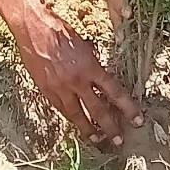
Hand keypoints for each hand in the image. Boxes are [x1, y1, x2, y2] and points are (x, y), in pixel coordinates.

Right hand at [7, 3, 140, 144]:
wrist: (33, 28)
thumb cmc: (58, 30)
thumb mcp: (83, 44)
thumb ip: (91, 62)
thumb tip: (97, 73)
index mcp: (90, 67)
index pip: (115, 93)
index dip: (128, 109)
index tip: (137, 120)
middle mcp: (77, 81)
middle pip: (98, 111)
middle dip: (110, 128)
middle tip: (119, 141)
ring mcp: (60, 88)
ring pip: (77, 115)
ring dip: (89, 130)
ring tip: (97, 140)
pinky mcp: (46, 90)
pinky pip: (61, 109)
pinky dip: (70, 117)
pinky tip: (76, 123)